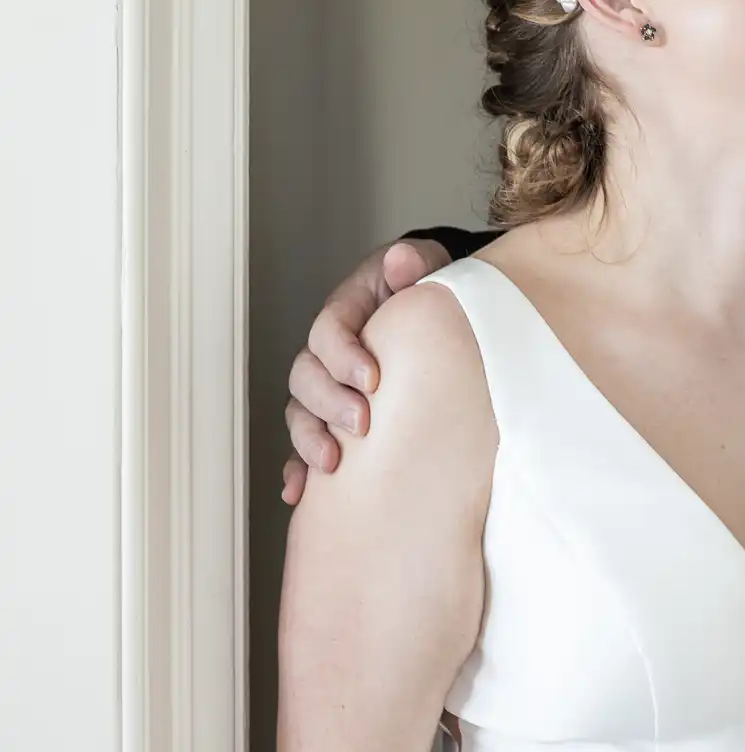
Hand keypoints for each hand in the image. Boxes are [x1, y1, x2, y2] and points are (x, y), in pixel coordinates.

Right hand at [281, 238, 450, 504]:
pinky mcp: (335, 414)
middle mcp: (329, 350)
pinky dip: (298, 467)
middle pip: (305, 376)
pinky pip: (307, 442)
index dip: (343, 356)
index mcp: (347, 310)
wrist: (438, 309)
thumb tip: (400, 259)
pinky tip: (299, 492)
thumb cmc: (429, 287)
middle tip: (362, 423)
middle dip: (328, 403)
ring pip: (300, 412)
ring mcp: (328, 383)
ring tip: (332, 463)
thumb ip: (414, 264)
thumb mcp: (426, 266)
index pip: (327, 331)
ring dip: (309, 439)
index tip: (373, 379)